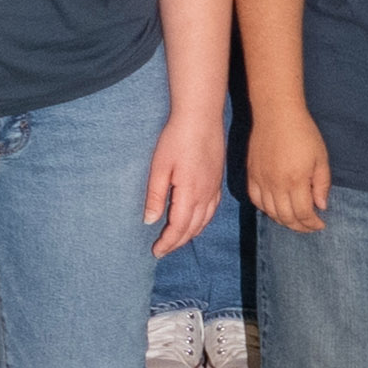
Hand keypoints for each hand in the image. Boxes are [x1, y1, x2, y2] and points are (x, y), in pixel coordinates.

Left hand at [144, 103, 225, 255]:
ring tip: (176, 240)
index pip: (179, 228)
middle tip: (162, 250)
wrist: (201, 116)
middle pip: (192, 228)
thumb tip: (149, 221)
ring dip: (190, 234)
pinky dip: (202, 222)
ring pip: (204, 221)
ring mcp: (214, 188)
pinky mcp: (217, 181)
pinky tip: (196, 221)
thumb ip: (155, 196)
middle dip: (177, 242)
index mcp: (190, 194)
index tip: (155, 251)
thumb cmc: (176, 138)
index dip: (167, 242)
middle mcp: (206, 195)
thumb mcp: (159, 167)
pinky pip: (212, 210)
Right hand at [247, 105, 333, 236]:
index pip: (303, 213)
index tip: (321, 224)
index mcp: (296, 180)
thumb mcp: (321, 158)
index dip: (313, 224)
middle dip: (300, 226)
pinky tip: (275, 208)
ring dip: (283, 220)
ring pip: (270, 212)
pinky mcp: (251, 173)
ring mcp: (261, 180)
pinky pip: (255, 199)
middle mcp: (276, 184)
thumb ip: (322, 184)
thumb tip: (321, 206)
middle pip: (286, 217)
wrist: (276, 113)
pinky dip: (265, 209)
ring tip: (295, 219)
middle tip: (310, 226)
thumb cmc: (303, 133)